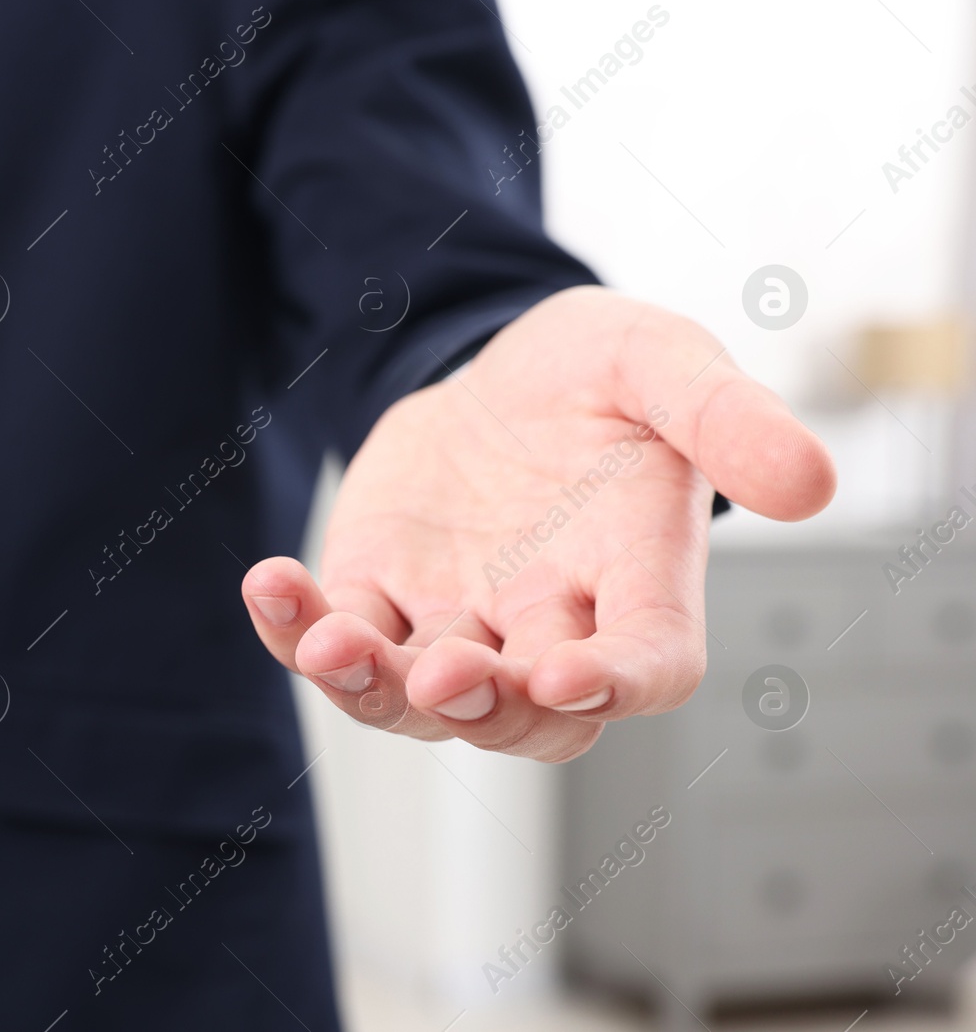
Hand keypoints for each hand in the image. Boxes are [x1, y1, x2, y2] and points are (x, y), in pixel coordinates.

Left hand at [240, 286, 835, 761]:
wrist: (497, 370)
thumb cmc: (599, 377)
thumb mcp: (665, 363)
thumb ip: (727, 417)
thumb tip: (811, 484)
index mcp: (636, 581)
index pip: (648, 665)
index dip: (616, 684)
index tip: (569, 674)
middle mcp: (547, 627)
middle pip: (524, 716)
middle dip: (483, 705)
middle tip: (447, 673)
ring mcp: (457, 622)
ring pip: (413, 699)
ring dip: (371, 685)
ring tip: (328, 640)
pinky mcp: (379, 596)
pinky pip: (335, 636)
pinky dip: (296, 627)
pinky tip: (269, 584)